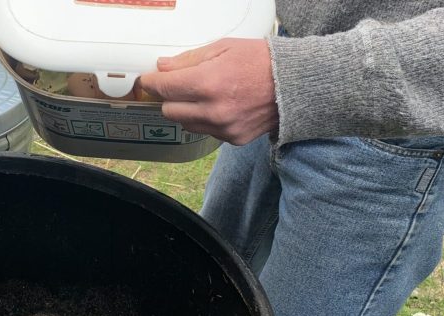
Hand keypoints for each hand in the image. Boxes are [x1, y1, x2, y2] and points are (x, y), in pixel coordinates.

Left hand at [139, 38, 277, 145]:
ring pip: (185, 124)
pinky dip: (207, 120)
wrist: (295, 85)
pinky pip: (206, 132)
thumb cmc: (260, 61)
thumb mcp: (223, 48)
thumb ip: (188, 60)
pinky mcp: (233, 139)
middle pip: (168, 110)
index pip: (163, 88)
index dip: (151, 83)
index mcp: (208, 83)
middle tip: (180, 86)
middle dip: (170, 97)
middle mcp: (213, 110)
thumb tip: (162, 67)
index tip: (148, 80)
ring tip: (205, 95)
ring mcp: (223, 128)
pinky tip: (223, 106)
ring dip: (187, 110)